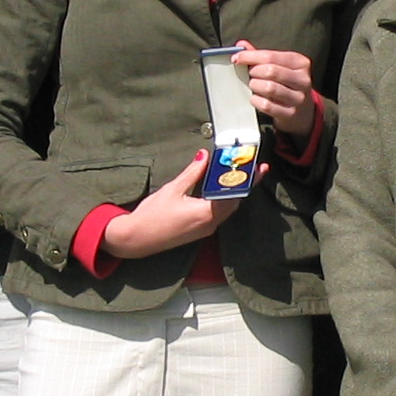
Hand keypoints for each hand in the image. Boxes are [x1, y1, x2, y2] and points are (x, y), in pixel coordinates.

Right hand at [102, 150, 257, 258]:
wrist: (136, 239)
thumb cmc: (152, 215)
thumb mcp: (173, 189)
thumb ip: (192, 173)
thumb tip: (204, 156)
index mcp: (207, 213)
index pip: (235, 194)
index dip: (248, 180)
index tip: (259, 169)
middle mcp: (211, 223)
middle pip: (234, 202)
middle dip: (242, 185)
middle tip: (248, 168)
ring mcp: (206, 229)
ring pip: (227, 209)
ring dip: (232, 193)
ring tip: (236, 176)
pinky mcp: (199, 231)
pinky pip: (218, 214)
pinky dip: (222, 201)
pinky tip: (218, 190)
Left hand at [232, 42, 315, 139]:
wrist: (303, 112)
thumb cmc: (288, 84)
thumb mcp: (280, 67)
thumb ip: (262, 56)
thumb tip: (241, 45)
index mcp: (301, 63)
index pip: (271, 56)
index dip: (250, 56)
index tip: (237, 58)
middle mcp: (303, 80)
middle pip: (270, 71)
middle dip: (254, 71)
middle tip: (250, 74)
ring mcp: (298, 98)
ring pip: (269, 87)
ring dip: (255, 85)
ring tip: (253, 85)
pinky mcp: (291, 113)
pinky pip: (267, 105)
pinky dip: (256, 100)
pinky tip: (255, 98)